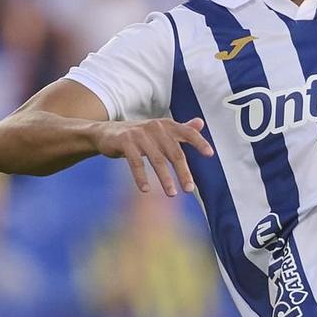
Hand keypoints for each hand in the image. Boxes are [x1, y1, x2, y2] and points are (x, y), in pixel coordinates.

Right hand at [95, 117, 214, 197]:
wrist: (106, 132)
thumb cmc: (140, 135)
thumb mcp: (160, 130)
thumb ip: (181, 128)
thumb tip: (201, 123)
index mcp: (167, 125)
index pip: (187, 132)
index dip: (199, 142)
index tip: (210, 154)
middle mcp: (155, 127)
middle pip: (174, 152)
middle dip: (183, 172)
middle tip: (189, 189)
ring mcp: (140, 134)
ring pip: (157, 159)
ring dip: (165, 178)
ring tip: (172, 193)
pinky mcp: (125, 142)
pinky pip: (136, 162)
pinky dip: (141, 177)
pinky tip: (146, 190)